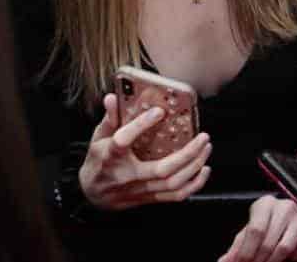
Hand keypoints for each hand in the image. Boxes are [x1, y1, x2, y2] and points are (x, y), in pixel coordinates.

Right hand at [78, 94, 211, 210]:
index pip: (123, 140)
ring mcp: (139, 189)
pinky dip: (194, 184)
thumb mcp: (98, 138)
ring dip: (194, 166)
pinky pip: (176, 197)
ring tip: (205, 148)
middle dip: (187, 153)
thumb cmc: (98, 162)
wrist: (91, 195)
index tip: (159, 111)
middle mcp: (126, 175)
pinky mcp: (149, 198)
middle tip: (203, 136)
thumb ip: (110, 118)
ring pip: (172, 183)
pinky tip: (203, 169)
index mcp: (110, 156)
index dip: (141, 125)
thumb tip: (113, 97)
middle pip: (161, 169)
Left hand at [219, 195, 296, 261]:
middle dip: (258, 260)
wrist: (286, 218)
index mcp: (266, 204)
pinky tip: (289, 259)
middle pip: (269, 241)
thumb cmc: (264, 226)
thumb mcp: (247, 233)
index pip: (255, 230)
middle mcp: (286, 207)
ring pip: (286, 247)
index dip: (246, 252)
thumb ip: (236, 248)